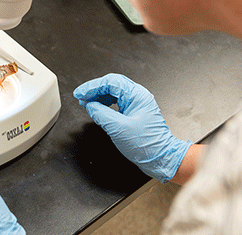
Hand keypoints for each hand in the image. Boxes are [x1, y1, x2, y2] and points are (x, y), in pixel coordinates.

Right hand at [73, 74, 191, 182]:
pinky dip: (105, 103)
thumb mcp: (118, 128)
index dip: (92, 86)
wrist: (161, 158)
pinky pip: (117, 101)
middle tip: (81, 97)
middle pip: (111, 85)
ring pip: (114, 92)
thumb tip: (90, 105)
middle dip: (94, 90)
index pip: (110, 82)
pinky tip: (98, 109)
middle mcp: (138, 96)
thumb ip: (101, 114)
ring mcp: (137, 103)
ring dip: (99, 96)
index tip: (80, 93)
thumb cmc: (146, 145)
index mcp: (136, 95)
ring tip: (87, 103)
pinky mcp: (135, 112)